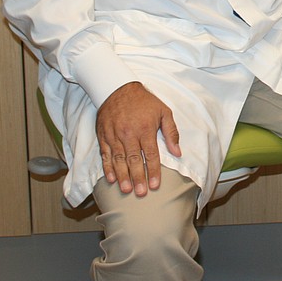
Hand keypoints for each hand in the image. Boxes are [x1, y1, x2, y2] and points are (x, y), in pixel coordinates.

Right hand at [95, 82, 181, 196]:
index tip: (155, 185)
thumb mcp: (163, 111)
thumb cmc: (144, 101)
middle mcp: (129, 134)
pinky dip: (108, 168)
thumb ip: (171, 132)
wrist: (117, 87)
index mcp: (146, 129)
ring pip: (119, 160)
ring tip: (126, 190)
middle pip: (134, 160)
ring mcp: (114, 135)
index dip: (154, 171)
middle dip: (138, 178)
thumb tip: (177, 152)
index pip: (151, 154)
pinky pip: (106, 154)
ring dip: (123, 176)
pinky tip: (111, 178)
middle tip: (141, 193)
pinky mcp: (104, 135)